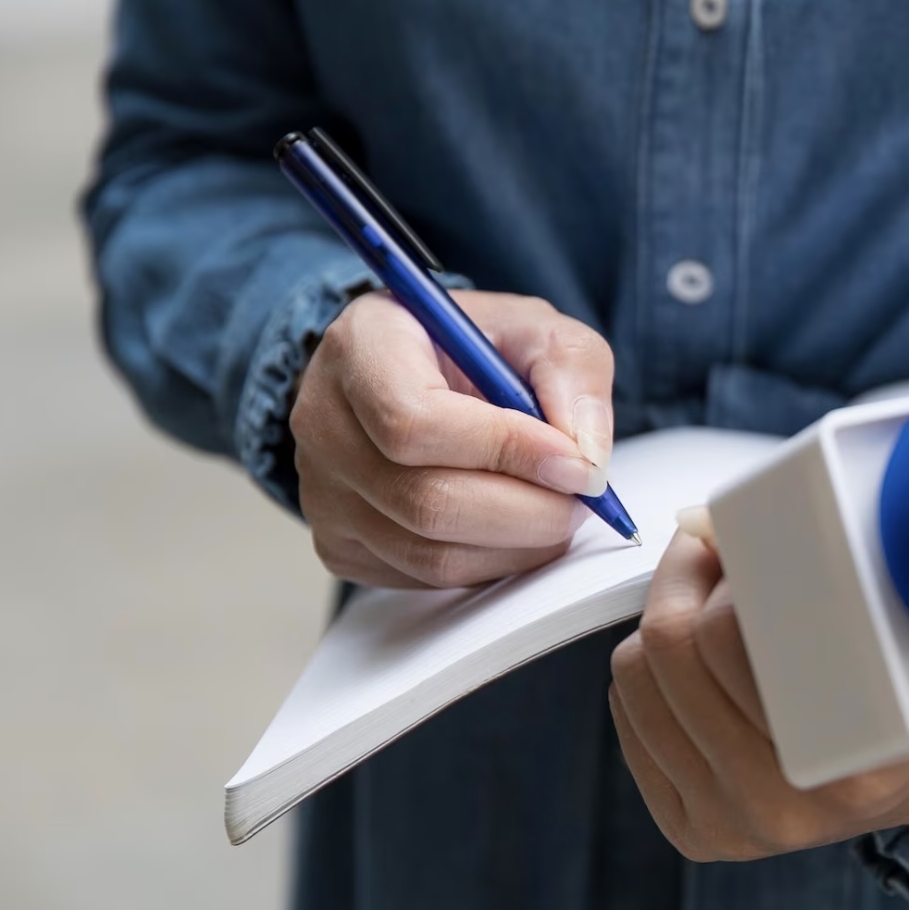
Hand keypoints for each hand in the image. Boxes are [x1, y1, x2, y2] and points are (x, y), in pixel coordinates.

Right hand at [290, 289, 613, 588]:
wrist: (418, 374)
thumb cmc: (475, 349)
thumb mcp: (537, 330)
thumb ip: (573, 376)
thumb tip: (586, 459)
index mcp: (362, 346)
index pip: (415, 420)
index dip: (505, 451)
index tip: (574, 464)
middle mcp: (324, 421)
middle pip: (426, 501)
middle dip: (527, 512)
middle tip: (580, 499)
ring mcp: (322, 492)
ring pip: (430, 555)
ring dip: (517, 546)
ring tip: (557, 512)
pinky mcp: (339, 544)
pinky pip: (424, 579)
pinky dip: (489, 565)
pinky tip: (514, 529)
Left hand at [608, 529, 908, 861]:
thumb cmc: (907, 685)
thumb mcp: (894, 620)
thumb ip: (815, 572)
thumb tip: (704, 522)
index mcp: (853, 760)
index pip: (726, 633)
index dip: (722, 564)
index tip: (737, 532)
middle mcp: (788, 803)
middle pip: (669, 647)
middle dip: (684, 578)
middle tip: (716, 552)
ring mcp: (736, 824)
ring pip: (635, 679)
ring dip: (665, 624)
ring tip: (714, 608)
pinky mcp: (697, 833)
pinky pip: (628, 719)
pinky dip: (651, 674)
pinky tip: (700, 664)